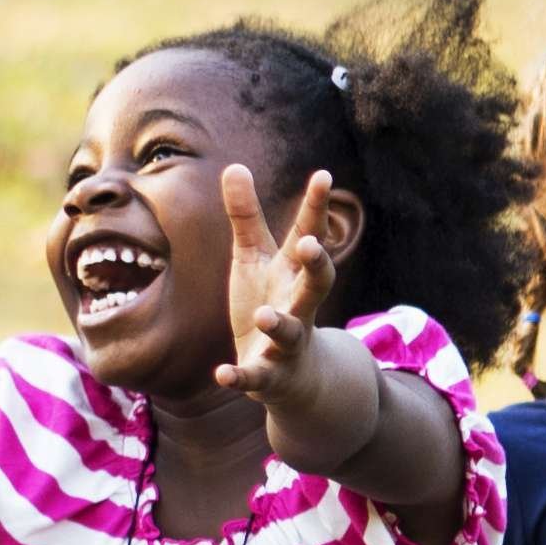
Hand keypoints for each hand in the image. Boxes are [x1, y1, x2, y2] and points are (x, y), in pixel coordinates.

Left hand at [216, 165, 337, 397]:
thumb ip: (246, 217)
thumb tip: (235, 165)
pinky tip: (222, 374)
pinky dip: (241, 378)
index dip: (316, 208)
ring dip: (279, 324)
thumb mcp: (255, 260)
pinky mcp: (268, 376)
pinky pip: (256, 378)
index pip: (309, 236)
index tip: (323, 176)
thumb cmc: (271, 305)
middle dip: (316, 267)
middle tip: (311, 245)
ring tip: (266, 314)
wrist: (294, 379)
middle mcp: (298, 307)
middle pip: (315, 285)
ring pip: (289, 333)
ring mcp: (286, 343)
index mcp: (293, 275)